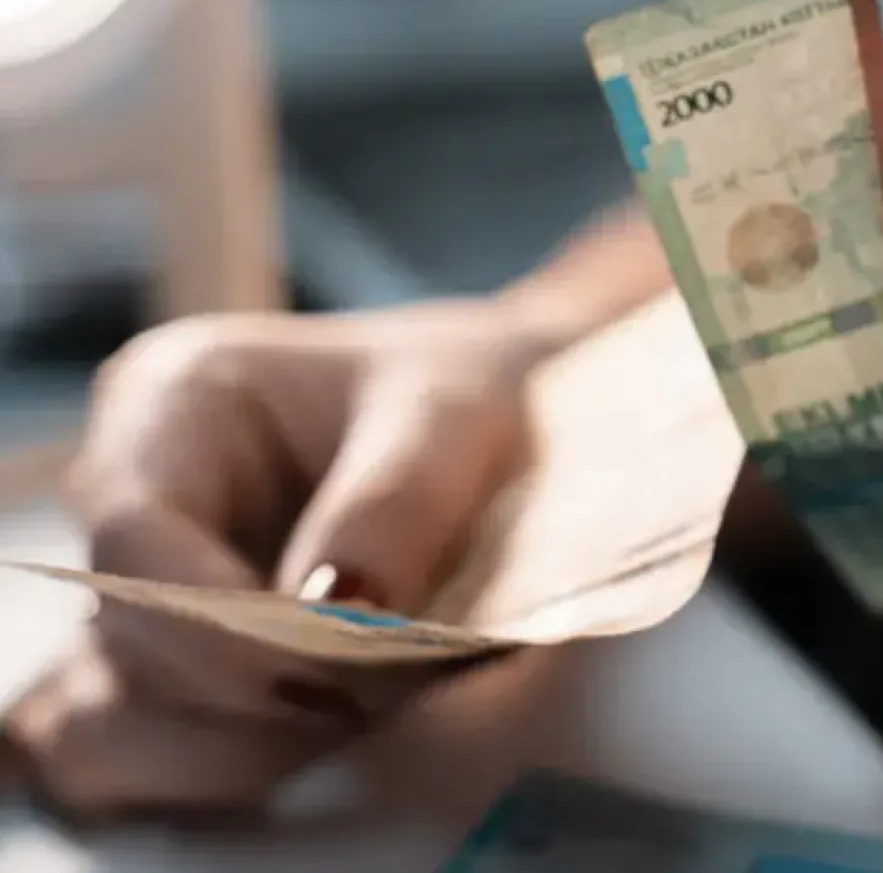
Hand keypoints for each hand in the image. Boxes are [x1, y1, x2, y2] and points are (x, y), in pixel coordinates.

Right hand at [3, 299, 545, 822]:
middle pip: (123, 637)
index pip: (135, 538)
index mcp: (174, 401)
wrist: (502, 410)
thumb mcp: (454, 416)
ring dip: (227, 745)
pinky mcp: (174, 662)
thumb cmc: (462, 392)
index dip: (219, 624)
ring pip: (106, 716)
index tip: (334, 671)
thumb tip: (340, 613)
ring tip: (358, 715)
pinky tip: (323, 736)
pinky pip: (141, 751)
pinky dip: (221, 764)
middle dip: (249, 690)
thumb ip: (397, 502)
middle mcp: (132, 497)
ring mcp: (141, 588)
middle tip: (380, 694)